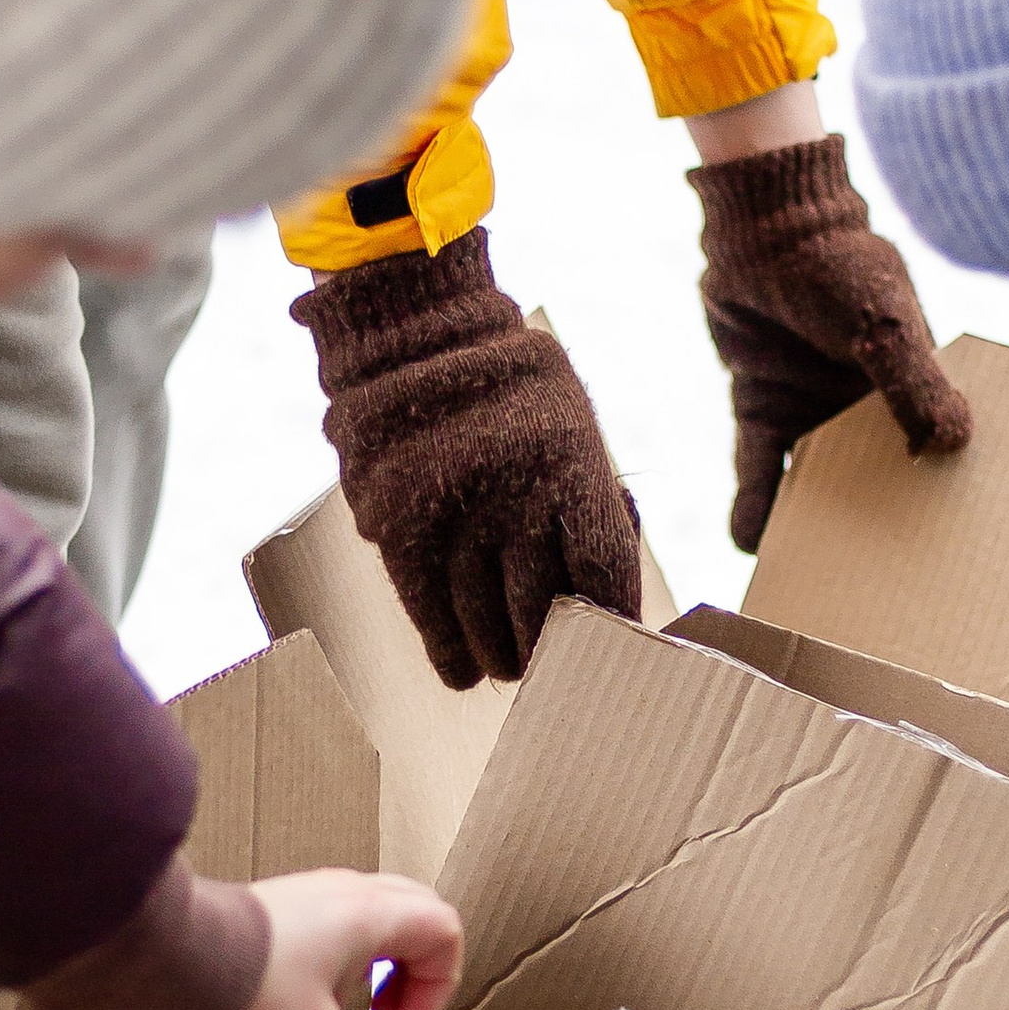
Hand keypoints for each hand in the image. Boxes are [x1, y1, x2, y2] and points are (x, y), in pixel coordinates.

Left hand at [211, 868, 458, 1009]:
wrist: (162, 961)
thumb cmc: (244, 995)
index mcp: (368, 914)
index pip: (443, 930)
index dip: (438, 987)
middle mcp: (344, 891)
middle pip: (416, 910)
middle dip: (419, 967)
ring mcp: (307, 891)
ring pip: (376, 910)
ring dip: (382, 959)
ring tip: (352, 1007)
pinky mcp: (275, 905)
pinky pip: (336, 916)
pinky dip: (345, 952)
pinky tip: (310, 995)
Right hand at [294, 231, 640, 686]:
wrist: (411, 339)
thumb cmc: (510, 392)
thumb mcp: (572, 425)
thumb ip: (591, 501)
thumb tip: (609, 596)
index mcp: (570, 464)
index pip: (603, 572)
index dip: (610, 618)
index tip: (610, 642)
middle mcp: (513, 495)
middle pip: (544, 611)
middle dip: (553, 645)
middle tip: (553, 662)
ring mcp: (452, 514)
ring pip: (485, 622)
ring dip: (501, 655)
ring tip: (506, 664)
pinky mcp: (398, 529)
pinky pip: (429, 615)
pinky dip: (449, 652)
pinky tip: (463, 671)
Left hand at [688, 137, 970, 549]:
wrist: (763, 227)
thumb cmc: (839, 265)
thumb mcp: (885, 323)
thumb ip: (912, 381)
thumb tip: (954, 445)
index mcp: (915, 387)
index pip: (939, 455)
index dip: (948, 503)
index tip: (964, 560)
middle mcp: (867, 409)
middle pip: (878, 483)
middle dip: (884, 535)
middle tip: (891, 600)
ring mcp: (812, 411)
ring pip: (818, 485)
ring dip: (814, 528)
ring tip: (818, 589)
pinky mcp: (762, 408)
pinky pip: (759, 468)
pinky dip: (754, 501)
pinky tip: (747, 545)